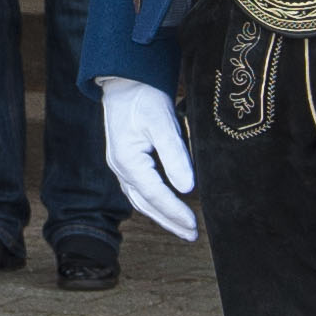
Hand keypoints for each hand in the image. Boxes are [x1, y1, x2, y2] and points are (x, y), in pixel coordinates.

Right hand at [98, 76, 196, 241]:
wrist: (125, 80)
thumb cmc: (143, 97)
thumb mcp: (163, 123)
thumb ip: (175, 156)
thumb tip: (188, 188)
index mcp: (127, 160)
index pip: (155, 195)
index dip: (175, 212)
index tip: (195, 225)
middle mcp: (120, 168)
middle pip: (146, 204)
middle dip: (169, 221)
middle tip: (191, 235)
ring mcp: (120, 166)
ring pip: (141, 200)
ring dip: (161, 215)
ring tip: (183, 227)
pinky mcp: (125, 162)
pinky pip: (138, 191)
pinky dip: (153, 203)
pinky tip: (166, 207)